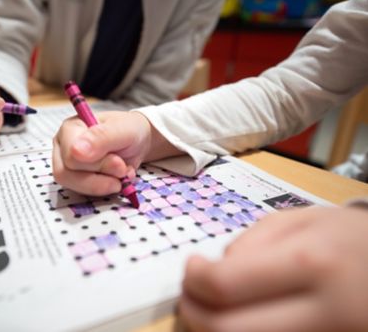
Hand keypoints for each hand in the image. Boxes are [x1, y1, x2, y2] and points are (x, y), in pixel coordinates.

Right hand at [53, 111, 152, 195]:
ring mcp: (67, 165)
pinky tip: (116, 179)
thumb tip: (76, 151)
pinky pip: (83, 193)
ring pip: (73, 186)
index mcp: (70, 128)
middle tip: (122, 167)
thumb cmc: (129, 130)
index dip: (96, 163)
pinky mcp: (76, 181)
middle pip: (67, 173)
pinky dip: (104, 189)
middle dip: (101, 174)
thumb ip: (101, 137)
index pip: (70, 155)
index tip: (118, 161)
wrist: (139, 142)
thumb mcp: (123, 129)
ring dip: (102, 184)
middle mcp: (63, 147)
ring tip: (120, 174)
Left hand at [180, 206, 367, 331]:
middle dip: (193, 312)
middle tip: (189, 294)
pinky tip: (243, 317)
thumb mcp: (303, 220)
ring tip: (214, 305)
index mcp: (312, 264)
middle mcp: (323, 313)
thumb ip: (251, 241)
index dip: (194, 280)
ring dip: (213, 327)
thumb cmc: (351, 240)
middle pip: (227, 331)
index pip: (226, 285)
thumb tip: (211, 271)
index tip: (192, 267)